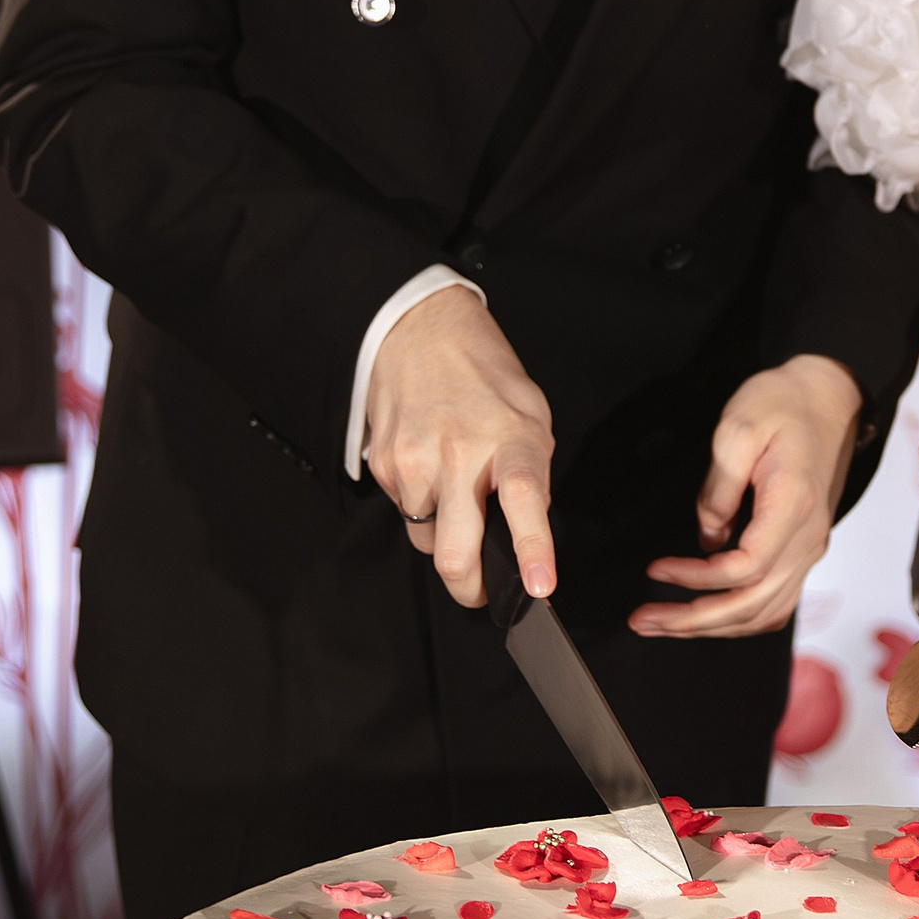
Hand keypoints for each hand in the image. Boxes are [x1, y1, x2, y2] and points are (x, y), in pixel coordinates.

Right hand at [364, 286, 555, 607]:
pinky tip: (430, 468)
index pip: (523, 500)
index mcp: (510, 438)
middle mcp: (459, 453)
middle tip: (481, 589)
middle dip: (468, 588)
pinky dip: (422, 505)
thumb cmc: (483, 375)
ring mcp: (414, 462)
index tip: (536, 586)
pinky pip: (405, 512)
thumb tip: (528, 532)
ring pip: (427, 541)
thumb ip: (532, 474)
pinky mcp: (383, 465)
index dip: (531, 549)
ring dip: (444, 536)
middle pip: (453, 554)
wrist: (419, 329)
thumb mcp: (530, 416)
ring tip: (454, 492)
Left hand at [631, 355, 861, 638]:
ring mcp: (810, 547)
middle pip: (753, 604)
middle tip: (644, 620)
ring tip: (665, 623)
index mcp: (793, 506)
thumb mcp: (738, 428)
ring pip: (765, 611)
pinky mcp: (804, 548)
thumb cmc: (784, 404)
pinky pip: (776, 600)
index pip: (745, 568)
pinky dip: (740, 617)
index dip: (696, 578)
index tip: (656, 569)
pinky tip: (707, 615)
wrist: (829, 396)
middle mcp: (808, 537)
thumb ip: (718, 488)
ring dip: (713, 626)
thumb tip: (707, 538)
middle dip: (694, 620)